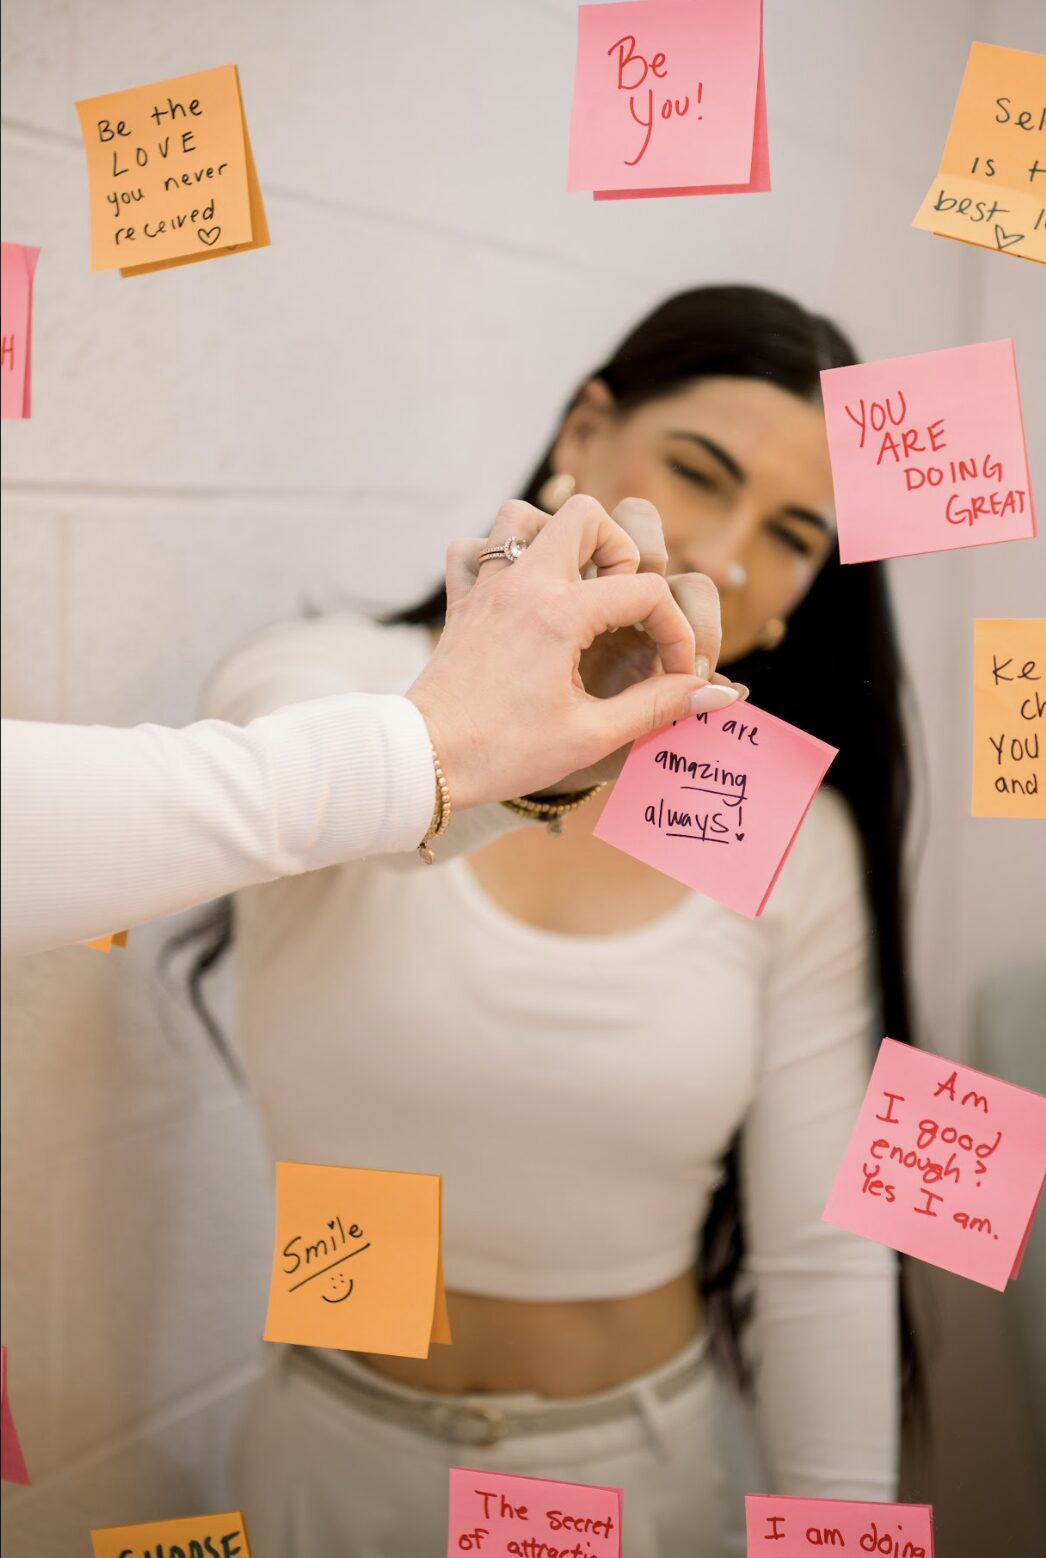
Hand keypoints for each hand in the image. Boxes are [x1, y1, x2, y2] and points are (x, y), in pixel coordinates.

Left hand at [405, 495, 743, 809]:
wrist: (421, 763)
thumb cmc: (503, 754)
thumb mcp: (590, 737)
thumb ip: (656, 707)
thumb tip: (715, 692)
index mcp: (559, 615)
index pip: (645, 591)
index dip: (676, 631)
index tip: (675, 672)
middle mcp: (522, 585)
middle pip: (586, 516)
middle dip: (620, 551)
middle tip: (623, 602)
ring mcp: (486, 588)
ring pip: (522, 516)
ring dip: (556, 539)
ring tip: (574, 586)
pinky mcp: (460, 604)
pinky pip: (472, 550)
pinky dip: (496, 556)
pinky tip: (517, 593)